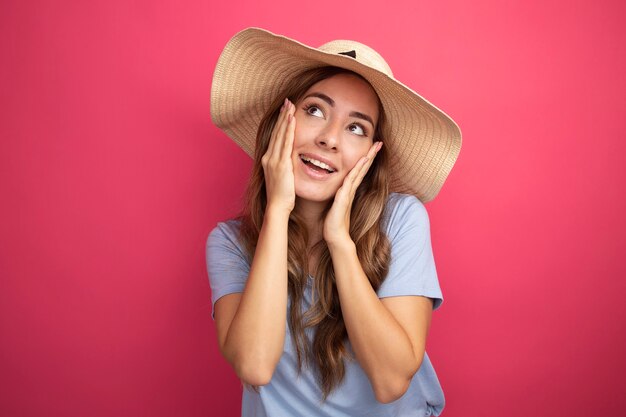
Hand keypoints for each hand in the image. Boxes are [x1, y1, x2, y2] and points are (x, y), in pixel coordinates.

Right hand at [261, 98, 296, 213]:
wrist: (277, 206)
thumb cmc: (281, 195)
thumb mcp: (281, 177)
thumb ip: (284, 166)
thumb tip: (290, 160)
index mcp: (268, 159)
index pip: (275, 136)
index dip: (280, 123)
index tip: (284, 110)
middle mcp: (269, 157)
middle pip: (276, 132)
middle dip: (282, 115)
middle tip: (287, 101)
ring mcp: (274, 160)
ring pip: (280, 134)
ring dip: (285, 118)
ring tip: (290, 105)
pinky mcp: (281, 164)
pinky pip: (285, 143)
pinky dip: (288, 130)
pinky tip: (291, 119)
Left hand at [323, 141, 382, 245]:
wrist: (335, 236)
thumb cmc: (334, 222)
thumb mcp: (335, 204)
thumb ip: (338, 196)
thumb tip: (337, 190)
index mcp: (349, 190)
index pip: (359, 171)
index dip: (366, 159)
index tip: (372, 148)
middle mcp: (351, 190)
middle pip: (363, 169)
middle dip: (371, 155)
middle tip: (379, 143)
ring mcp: (349, 193)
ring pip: (359, 172)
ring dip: (367, 159)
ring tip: (374, 148)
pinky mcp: (344, 198)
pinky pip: (350, 181)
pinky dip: (357, 171)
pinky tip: (362, 162)